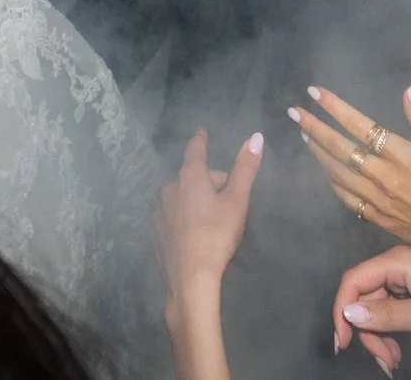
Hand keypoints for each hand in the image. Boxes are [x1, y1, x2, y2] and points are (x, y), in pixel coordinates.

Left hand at [160, 127, 265, 299]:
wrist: (190, 279)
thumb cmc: (217, 236)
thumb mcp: (237, 201)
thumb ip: (245, 168)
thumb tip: (255, 136)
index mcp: (189, 177)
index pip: (195, 149)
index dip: (201, 139)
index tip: (201, 131)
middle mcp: (169, 188)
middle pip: (193, 177)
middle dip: (210, 184)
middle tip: (228, 204)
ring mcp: (159, 211)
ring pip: (182, 198)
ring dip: (196, 202)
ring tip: (213, 223)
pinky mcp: (155, 233)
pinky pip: (173, 217)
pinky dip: (184, 220)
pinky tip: (196, 237)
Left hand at [291, 85, 410, 271]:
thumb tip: (408, 91)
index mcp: (406, 157)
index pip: (362, 127)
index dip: (335, 108)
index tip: (315, 92)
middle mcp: (387, 179)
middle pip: (341, 150)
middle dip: (315, 128)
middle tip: (294, 111)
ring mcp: (379, 202)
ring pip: (338, 174)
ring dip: (318, 153)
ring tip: (304, 134)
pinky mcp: (378, 220)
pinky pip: (347, 199)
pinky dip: (332, 182)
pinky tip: (325, 170)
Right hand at [332, 245, 410, 373]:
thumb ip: (387, 316)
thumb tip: (348, 314)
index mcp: (398, 261)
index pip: (353, 281)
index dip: (342, 311)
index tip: (343, 344)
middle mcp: (399, 266)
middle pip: (364, 298)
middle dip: (367, 332)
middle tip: (385, 363)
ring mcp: (409, 279)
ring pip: (377, 309)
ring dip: (380, 337)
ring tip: (394, 362)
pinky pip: (393, 312)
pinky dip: (392, 334)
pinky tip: (399, 352)